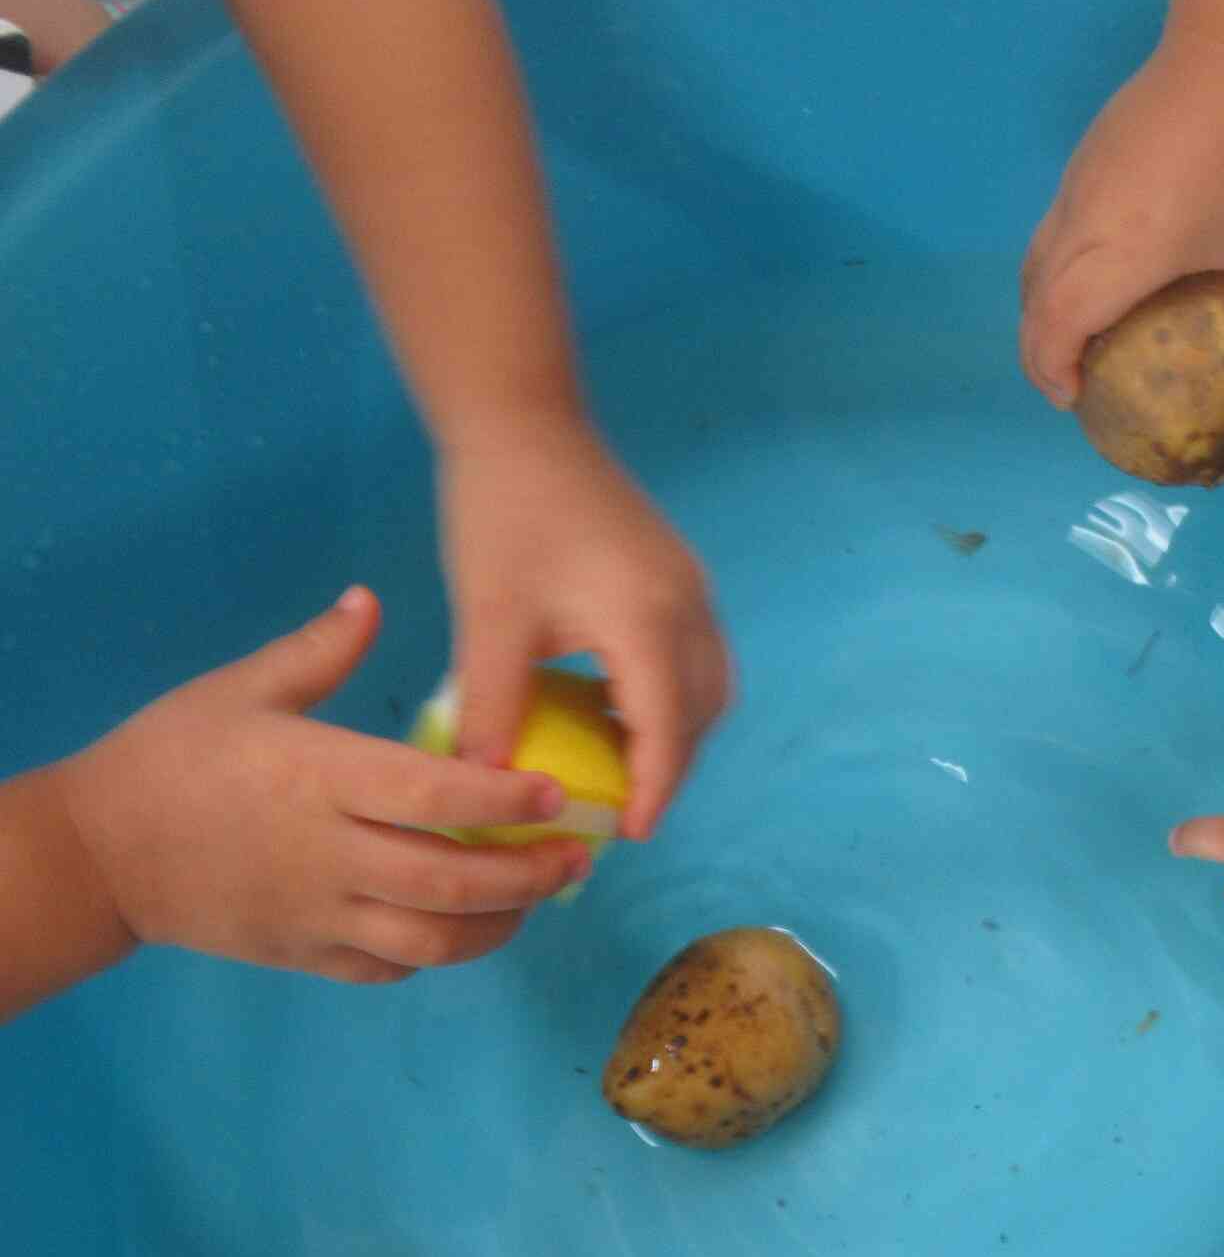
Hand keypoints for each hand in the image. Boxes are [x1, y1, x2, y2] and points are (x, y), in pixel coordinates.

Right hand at [60, 587, 588, 985]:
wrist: (100, 850)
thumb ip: (319, 651)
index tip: (557, 793)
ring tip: (535, 899)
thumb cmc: (172, 756)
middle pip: (452, 882)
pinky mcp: (304, 955)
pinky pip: (388, 968)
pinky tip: (462, 927)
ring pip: (432, 941)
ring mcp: (319, 913)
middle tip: (576, 857)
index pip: (433, 797)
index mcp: (321, 778)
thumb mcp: (240, 688)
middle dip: (530, 876)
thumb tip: (371, 600)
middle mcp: (330, 854)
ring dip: (498, 925)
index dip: (505, 800)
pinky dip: (436, 953)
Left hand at [437, 412, 732, 839]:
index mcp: (646, 619)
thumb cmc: (501, 511)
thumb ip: (492, 706)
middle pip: (701, 713)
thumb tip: (483, 787)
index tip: (630, 835)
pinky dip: (670, 695)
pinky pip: (694, 655)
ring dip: (675, 732)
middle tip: (621, 812)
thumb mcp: (488, 618)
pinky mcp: (678, 573)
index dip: (653, 790)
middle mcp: (687, 605)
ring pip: (707, 685)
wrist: (523, 420)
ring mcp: (690, 586)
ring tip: (622, 768)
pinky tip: (618, 709)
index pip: (666, 729)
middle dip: (669, 769)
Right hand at [1019, 29, 1223, 409]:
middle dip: (1039, 351)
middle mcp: (1085, 223)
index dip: (1052, 369)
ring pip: (1034, 262)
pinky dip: (1054, 271)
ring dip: (1041, 310)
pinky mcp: (1083, 162)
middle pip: (1033, 300)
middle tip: (1070, 384)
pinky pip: (1050, 231)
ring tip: (1072, 339)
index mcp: (1123, 251)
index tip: (1074, 400)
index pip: (1058, 324)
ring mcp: (1077, 188)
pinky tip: (1093, 277)